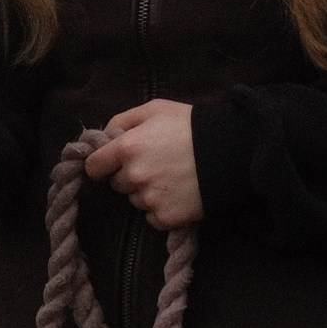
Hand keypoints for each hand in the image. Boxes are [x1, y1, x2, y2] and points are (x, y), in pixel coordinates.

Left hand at [86, 97, 200, 231]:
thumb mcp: (155, 109)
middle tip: (156, 164)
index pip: (94, 167)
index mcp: (127, 147)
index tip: (113, 163)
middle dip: (130, 176)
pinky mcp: (167, 218)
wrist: (232, 151)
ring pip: (136, 201)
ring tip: (171, 177)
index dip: (103, 164)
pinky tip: (178, 194)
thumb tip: (104, 136)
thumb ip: (123, 120)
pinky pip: (152, 218)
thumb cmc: (192, 125)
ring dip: (147, 193)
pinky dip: (162, 210)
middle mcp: (134, 176)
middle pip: (117, 184)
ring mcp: (150, 199)